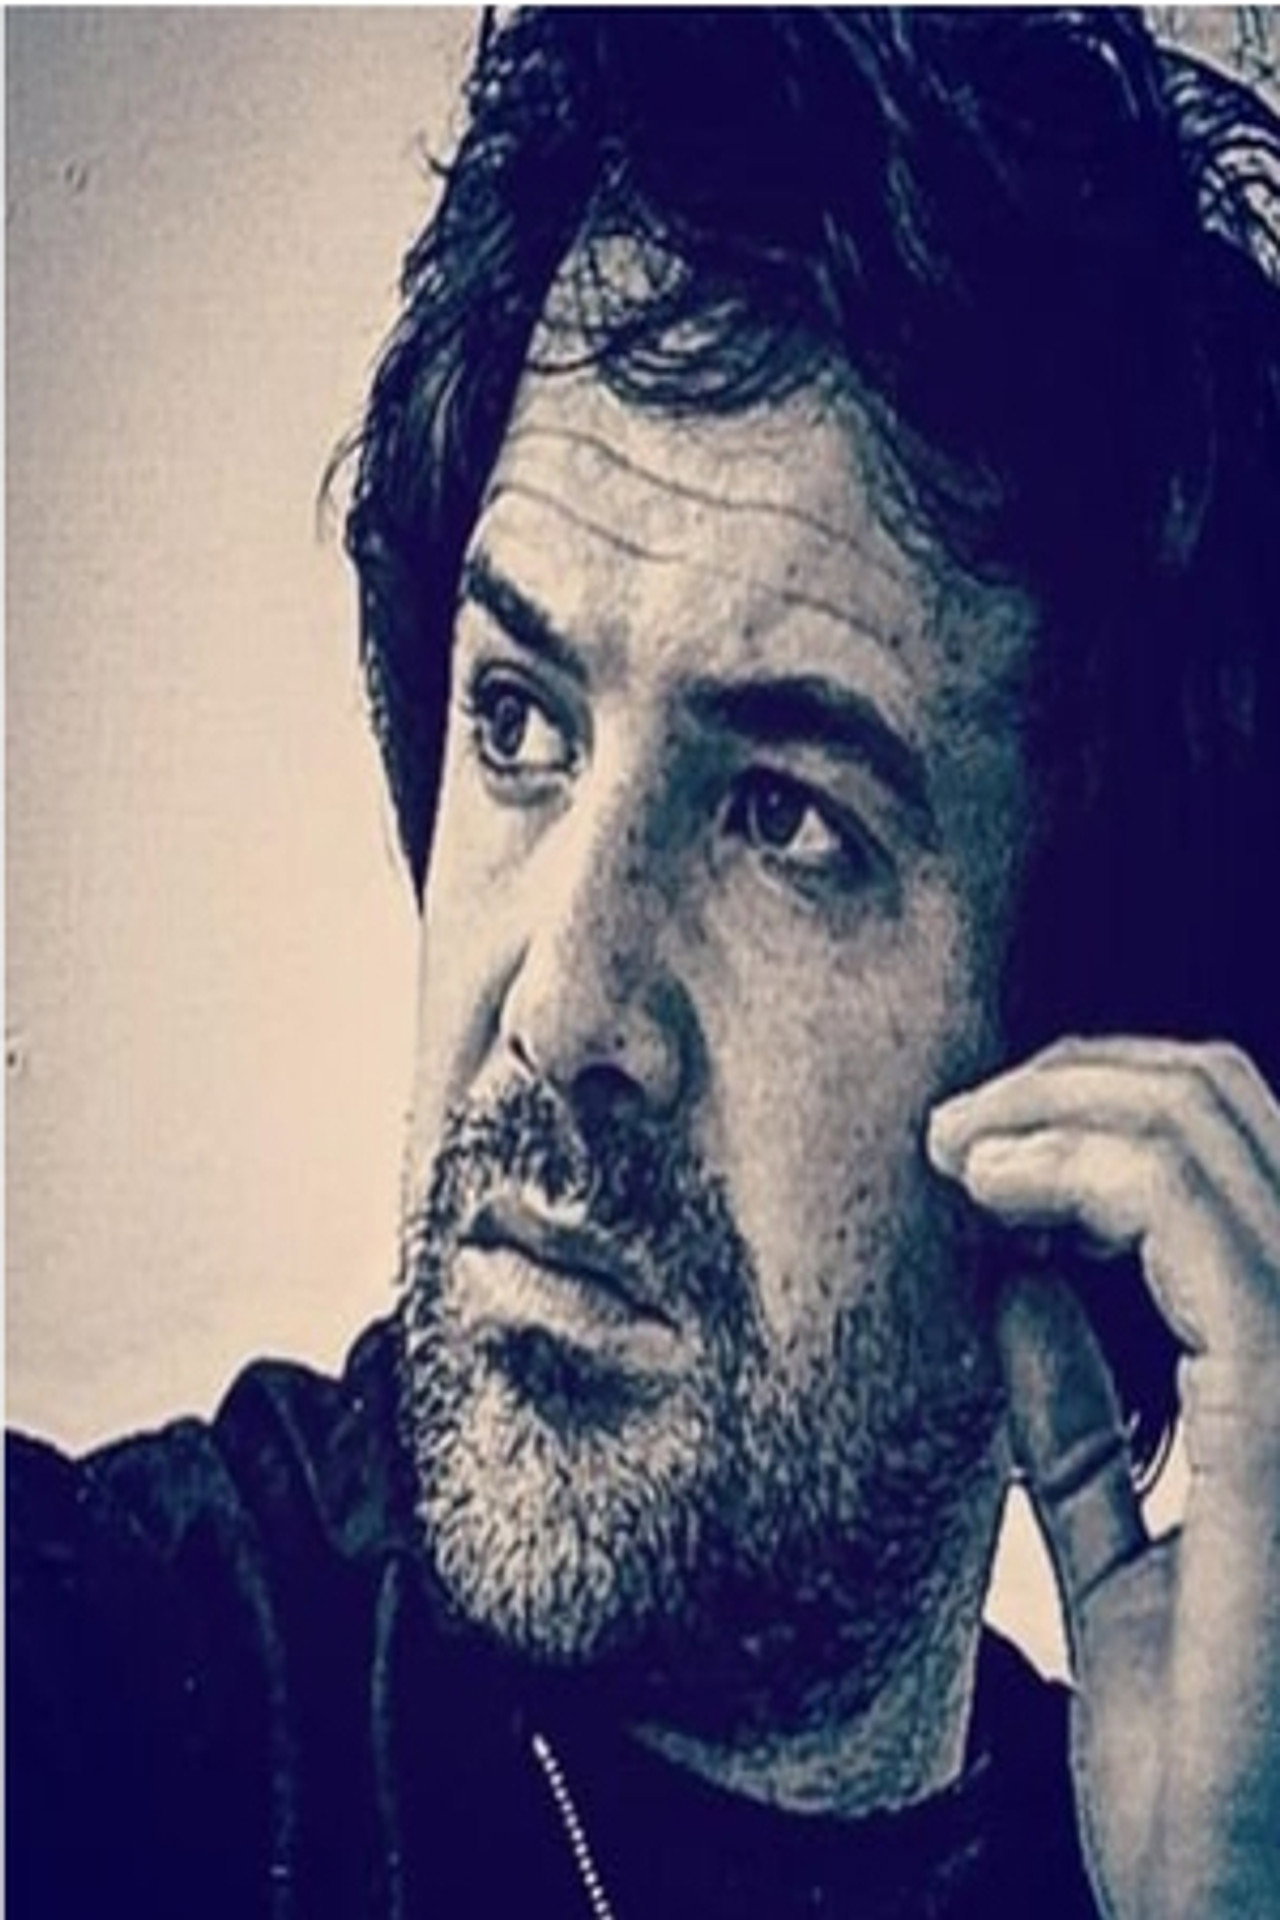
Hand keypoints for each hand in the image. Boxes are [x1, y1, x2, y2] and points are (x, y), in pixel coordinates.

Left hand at [928, 1037, 1279, 1919]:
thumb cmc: (1204, 1779)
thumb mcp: (1117, 1565)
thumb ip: (1080, 1426)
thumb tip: (1015, 1292)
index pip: (1243, 1163)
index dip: (1112, 1109)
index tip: (982, 1146)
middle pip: (1236, 1114)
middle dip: (1081, 1081)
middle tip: (959, 1126)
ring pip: (1217, 1144)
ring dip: (1065, 1108)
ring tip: (959, 1148)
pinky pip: (1200, 1235)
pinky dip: (1086, 1173)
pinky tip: (995, 1192)